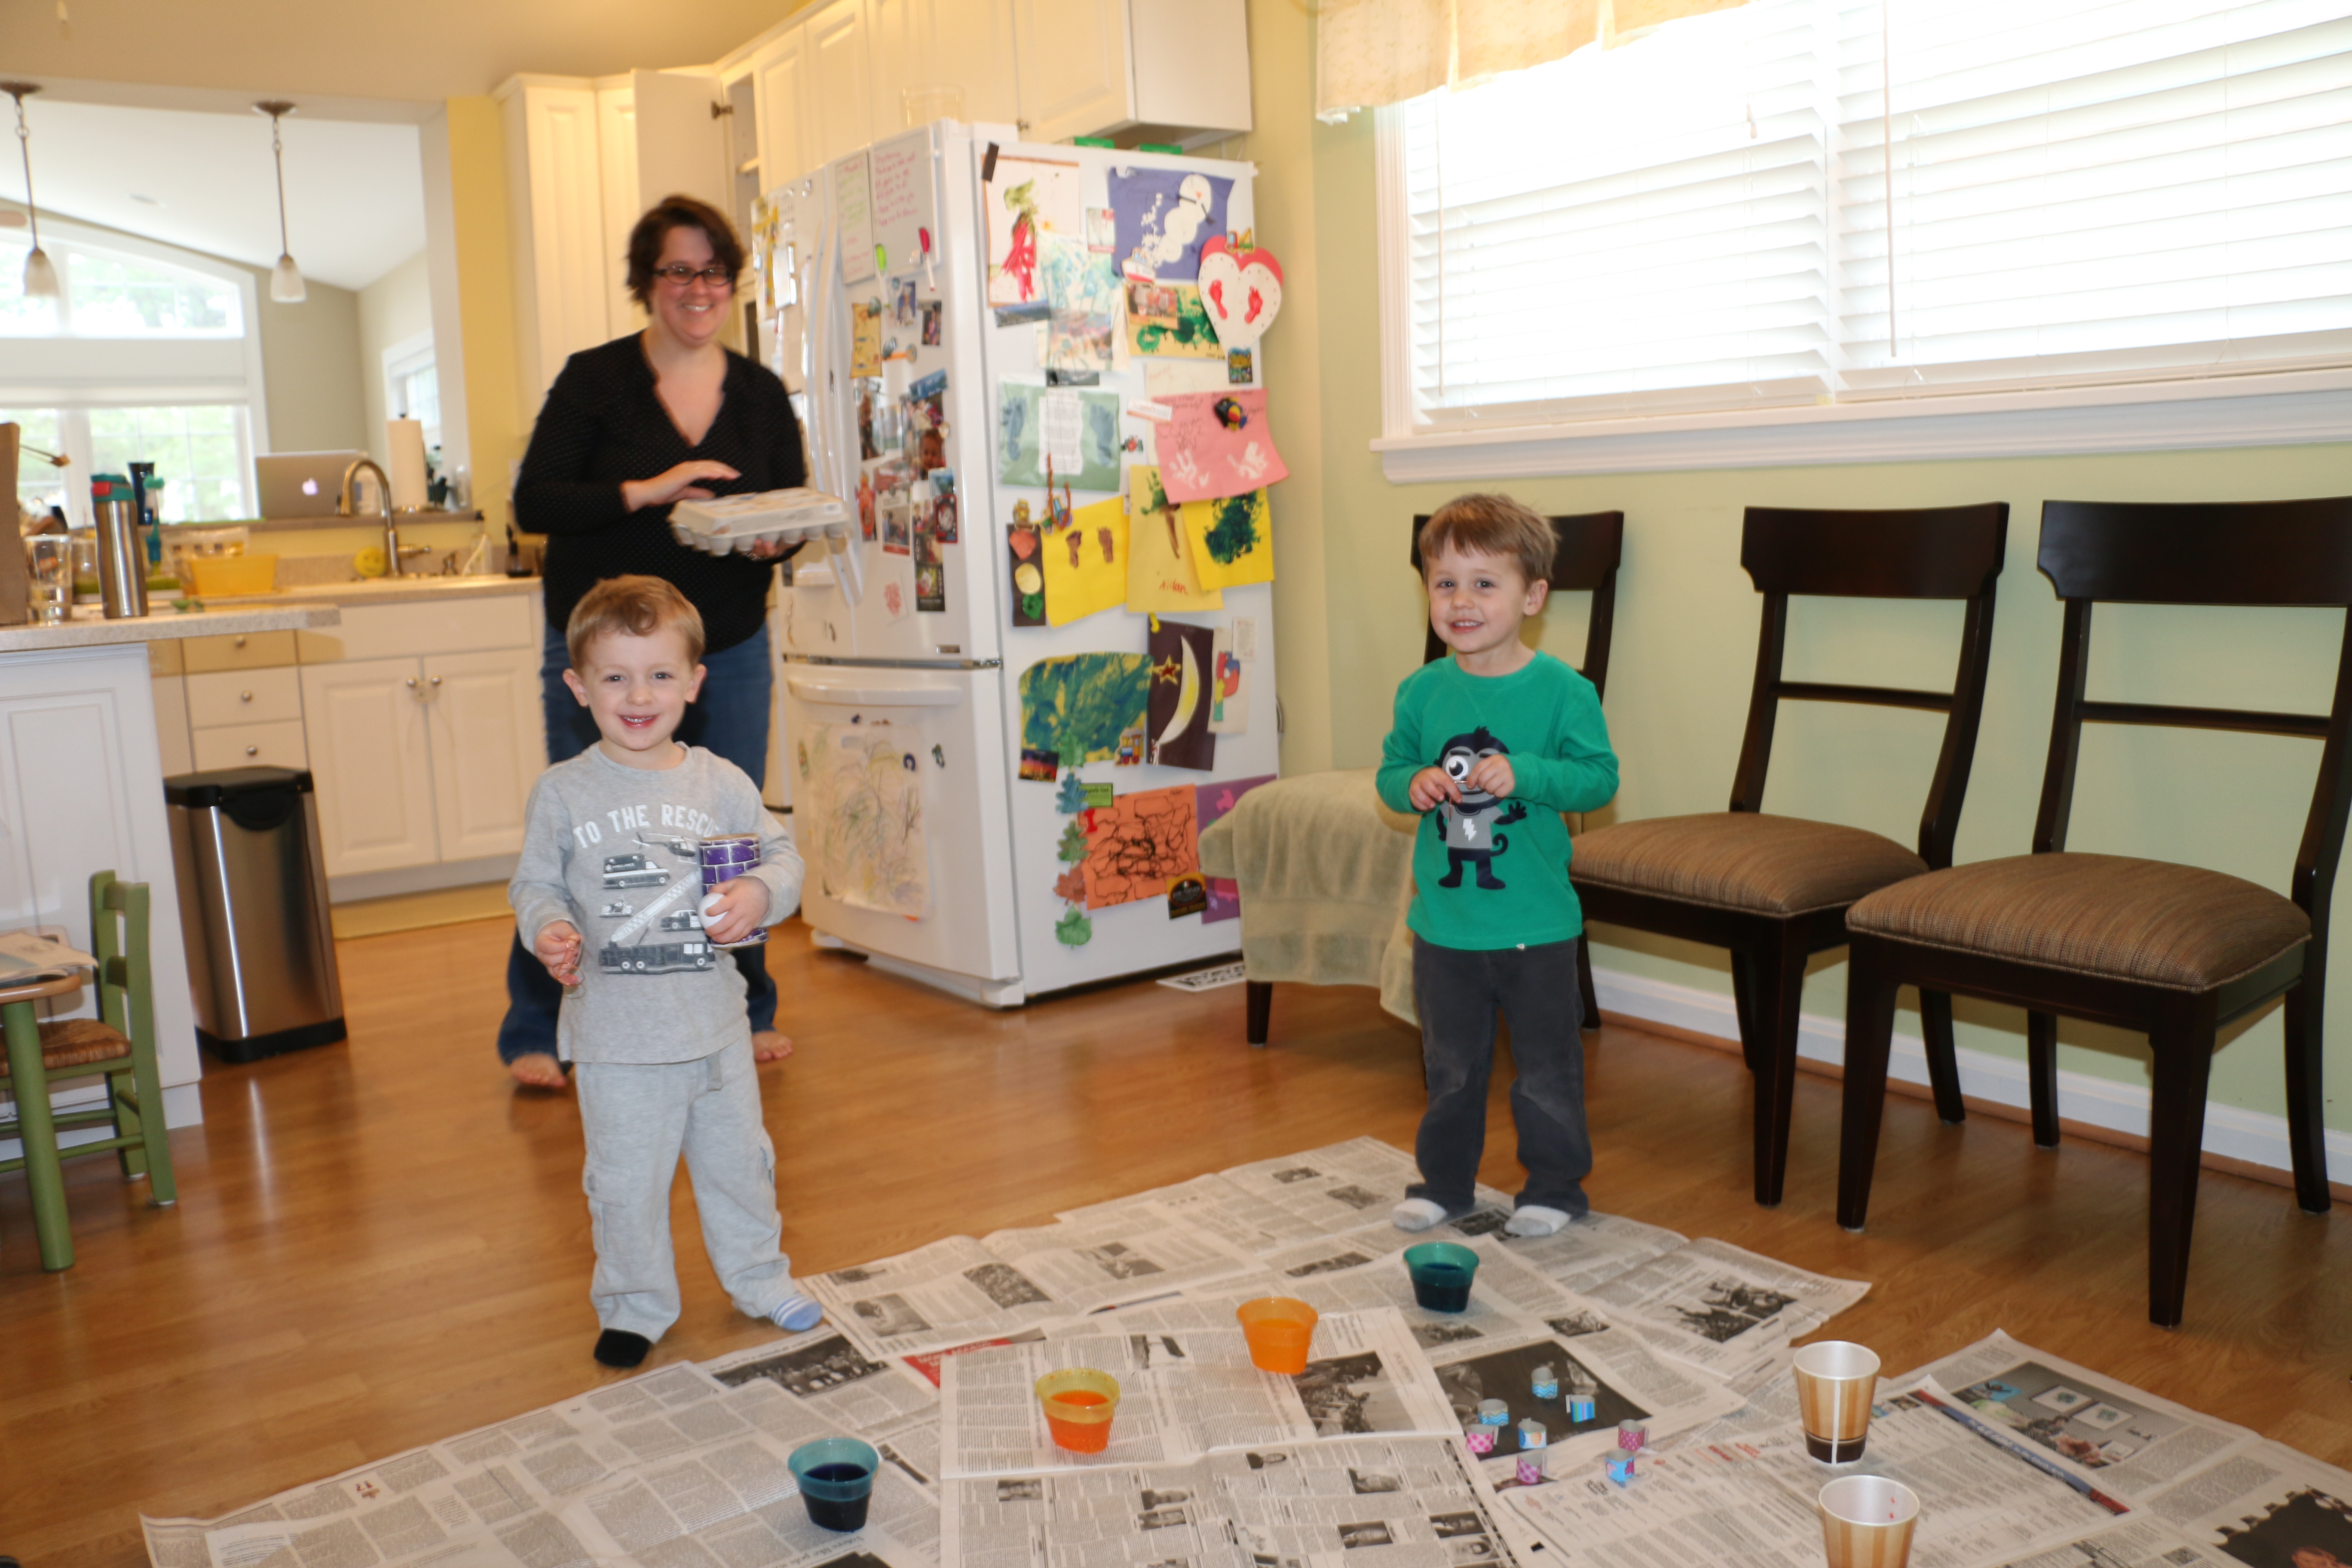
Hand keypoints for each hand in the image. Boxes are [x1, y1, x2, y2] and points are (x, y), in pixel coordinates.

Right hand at [535, 920, 582, 985]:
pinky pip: (559, 977)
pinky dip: (567, 979)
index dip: (563, 946)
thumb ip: (568, 934)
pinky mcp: (554, 970)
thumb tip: (575, 939)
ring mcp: (547, 965)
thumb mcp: (561, 928)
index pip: (550, 948)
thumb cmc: (557, 931)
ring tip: (575, 954)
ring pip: (557, 969)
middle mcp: (541, 956)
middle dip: (567, 955)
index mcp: (540, 943)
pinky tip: (575, 980)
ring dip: (569, 963)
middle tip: (576, 948)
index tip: (573, 942)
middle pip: (553, 960)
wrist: (553, 936)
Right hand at [623, 461, 739, 511]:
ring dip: (721, 470)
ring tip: (732, 475)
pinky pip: (700, 472)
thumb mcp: (685, 493)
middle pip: (711, 465)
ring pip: (707, 467)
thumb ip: (698, 492)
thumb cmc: (663, 493)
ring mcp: (685, 469)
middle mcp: (688, 467)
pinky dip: (710, 473)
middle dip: (725, 469)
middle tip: (737, 475)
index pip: (708, 468)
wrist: (648, 493)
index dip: (721, 470)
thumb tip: (712, 494)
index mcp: (688, 470)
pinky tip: (719, 476)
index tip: (732, 475)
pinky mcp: (682, 474)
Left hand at [702, 877, 768, 944]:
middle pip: (726, 924)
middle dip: (714, 930)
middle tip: (707, 931)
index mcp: (735, 898)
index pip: (721, 906)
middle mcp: (741, 910)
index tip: (706, 912)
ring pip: (734, 933)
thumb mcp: (732, 882)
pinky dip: (733, 939)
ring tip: (715, 938)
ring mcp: (747, 919)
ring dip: (723, 938)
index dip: (712, 911)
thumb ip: (719, 888)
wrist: (766, 890)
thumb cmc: (746, 886)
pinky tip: (726, 939)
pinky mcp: (752, 924)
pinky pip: (742, 934)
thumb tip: (708, 895)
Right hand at [1409, 765, 1460, 810]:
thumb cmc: (1435, 779)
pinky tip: (1427, 807)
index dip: (1453, 791)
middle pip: (1427, 784)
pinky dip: (1421, 806)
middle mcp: (1424, 777)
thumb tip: (1457, 798)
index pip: (1445, 781)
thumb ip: (1450, 787)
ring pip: (1418, 792)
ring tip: (1433, 805)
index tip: (1458, 800)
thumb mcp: (1443, 779)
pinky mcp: (1411, 793)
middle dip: (1435, 793)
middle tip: (1441, 799)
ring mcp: (1416, 785)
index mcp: (1435, 773)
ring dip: (1426, 800)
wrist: (1419, 776)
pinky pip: (1414, 800)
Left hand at [1465, 754, 1516, 798]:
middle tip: (1487, 785)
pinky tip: (1502, 789)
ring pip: (1489, 788)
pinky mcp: (1511, 785)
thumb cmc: (1504, 768)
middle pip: (1482, 779)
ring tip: (1495, 786)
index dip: (1472, 778)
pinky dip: (1498, 793)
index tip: (1470, 785)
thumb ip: (1482, 770)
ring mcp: (1507, 775)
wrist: (1524, 771)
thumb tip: (1469, 782)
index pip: (1478, 768)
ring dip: (1490, 790)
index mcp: (1494, 759)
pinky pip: (1498, 793)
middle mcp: (1500, 766)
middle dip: (1482, 785)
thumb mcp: (1493, 764)